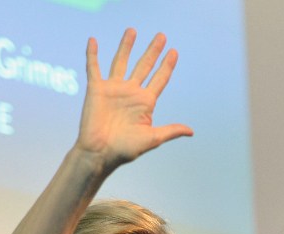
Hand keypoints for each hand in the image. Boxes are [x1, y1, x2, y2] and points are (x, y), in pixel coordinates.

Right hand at [75, 28, 193, 168]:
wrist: (101, 153)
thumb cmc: (126, 149)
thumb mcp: (153, 138)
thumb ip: (170, 130)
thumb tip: (191, 131)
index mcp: (146, 103)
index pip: (159, 79)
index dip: (167, 66)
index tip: (174, 52)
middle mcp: (131, 93)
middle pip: (144, 66)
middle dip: (153, 51)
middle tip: (162, 36)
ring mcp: (114, 89)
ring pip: (121, 62)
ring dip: (126, 46)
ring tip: (132, 30)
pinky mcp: (97, 89)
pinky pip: (94, 68)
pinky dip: (93, 54)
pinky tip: (93, 41)